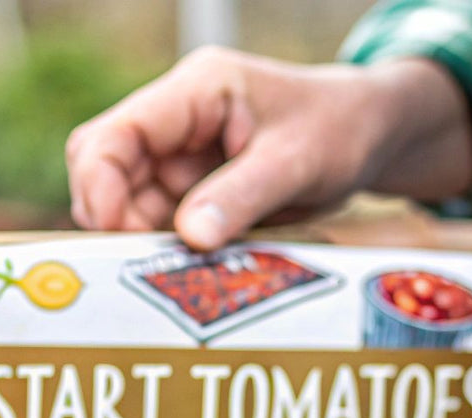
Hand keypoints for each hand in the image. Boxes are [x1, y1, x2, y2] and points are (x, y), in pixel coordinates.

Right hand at [66, 47, 471, 248]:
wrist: (370, 134)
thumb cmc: (340, 128)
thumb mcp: (297, 162)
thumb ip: (242, 195)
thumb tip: (189, 237)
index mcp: (196, 92)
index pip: (115, 134)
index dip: (100, 183)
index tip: (116, 234)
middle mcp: (176, 122)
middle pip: (107, 170)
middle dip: (118, 220)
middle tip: (150, 264)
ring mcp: (182, 157)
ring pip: (129, 204)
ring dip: (146, 241)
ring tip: (185, 271)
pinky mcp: (194, 189)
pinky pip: (162, 224)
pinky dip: (170, 250)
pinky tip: (196, 270)